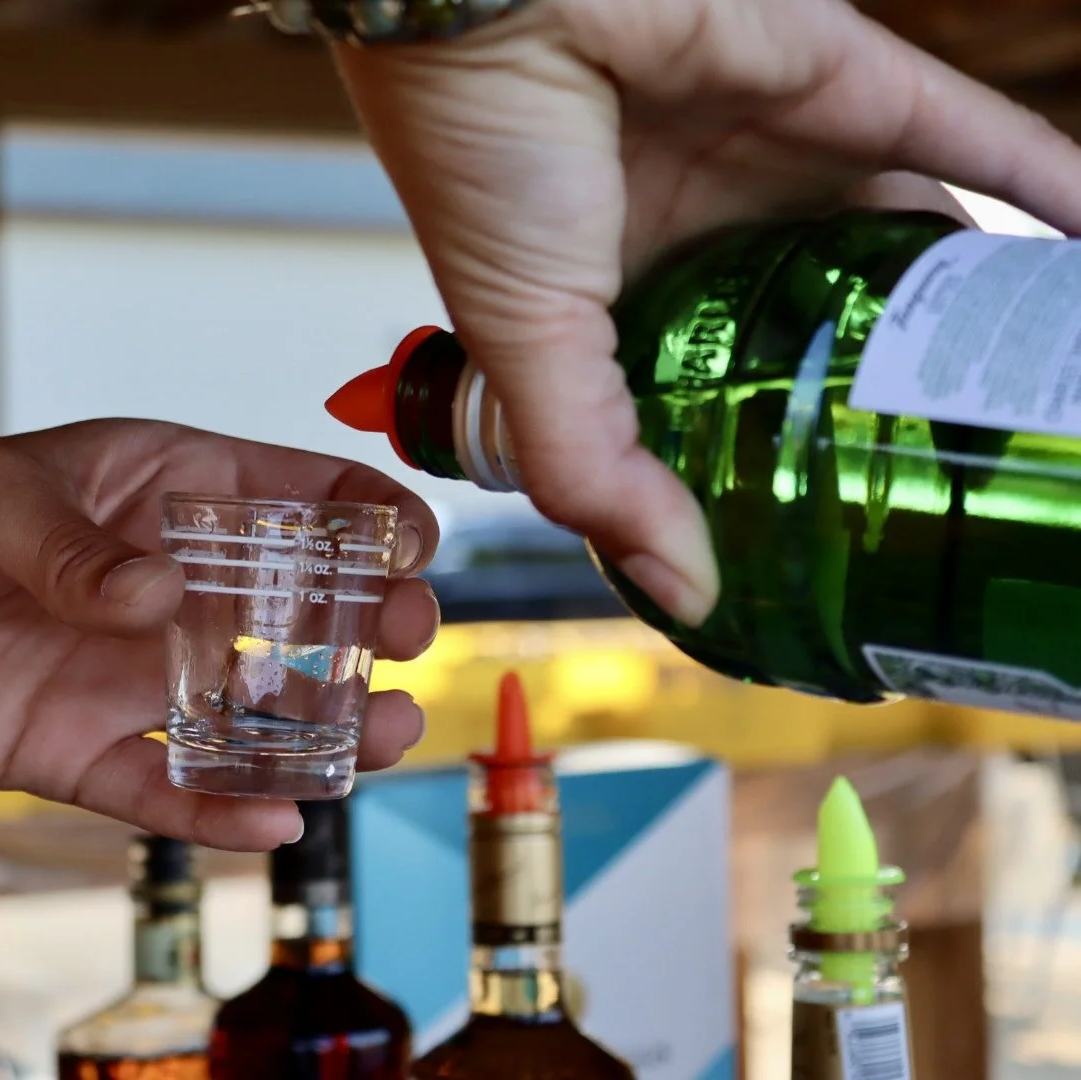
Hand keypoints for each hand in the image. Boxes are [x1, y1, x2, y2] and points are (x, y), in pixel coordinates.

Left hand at [0, 420, 440, 850]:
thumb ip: (74, 548)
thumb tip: (160, 602)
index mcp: (159, 495)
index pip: (290, 495)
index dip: (362, 514)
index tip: (414, 541)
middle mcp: (165, 589)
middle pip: (297, 611)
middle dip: (368, 625)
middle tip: (410, 640)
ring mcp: (130, 674)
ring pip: (253, 711)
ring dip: (322, 728)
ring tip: (378, 738)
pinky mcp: (81, 750)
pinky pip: (164, 788)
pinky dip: (218, 810)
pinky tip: (275, 821)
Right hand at [332, 0, 1080, 624]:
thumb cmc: (475, 150)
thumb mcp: (524, 345)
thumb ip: (594, 470)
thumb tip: (686, 594)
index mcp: (625, 300)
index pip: (712, 399)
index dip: (762, 466)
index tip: (817, 542)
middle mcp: (712, 230)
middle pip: (824, 327)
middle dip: (880, 395)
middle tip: (944, 476)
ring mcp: (785, 155)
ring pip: (908, 241)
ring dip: (968, 307)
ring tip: (1026, 394)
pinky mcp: (846, 79)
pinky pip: (978, 137)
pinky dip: (1049, 191)